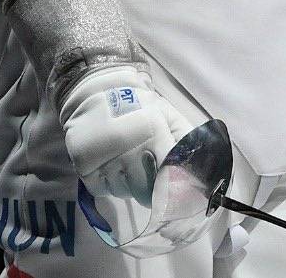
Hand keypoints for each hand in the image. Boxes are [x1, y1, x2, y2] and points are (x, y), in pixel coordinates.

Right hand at [60, 65, 194, 205]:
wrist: (97, 93)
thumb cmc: (139, 106)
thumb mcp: (168, 117)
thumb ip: (185, 142)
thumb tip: (200, 171)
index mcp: (153, 135)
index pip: (169, 177)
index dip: (175, 189)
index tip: (179, 194)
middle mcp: (127, 151)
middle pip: (146, 191)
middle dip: (154, 190)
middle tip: (154, 179)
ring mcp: (104, 162)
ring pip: (125, 193)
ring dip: (132, 186)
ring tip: (131, 166)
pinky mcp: (85, 169)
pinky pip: (104, 191)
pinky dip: (111, 184)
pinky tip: (114, 167)